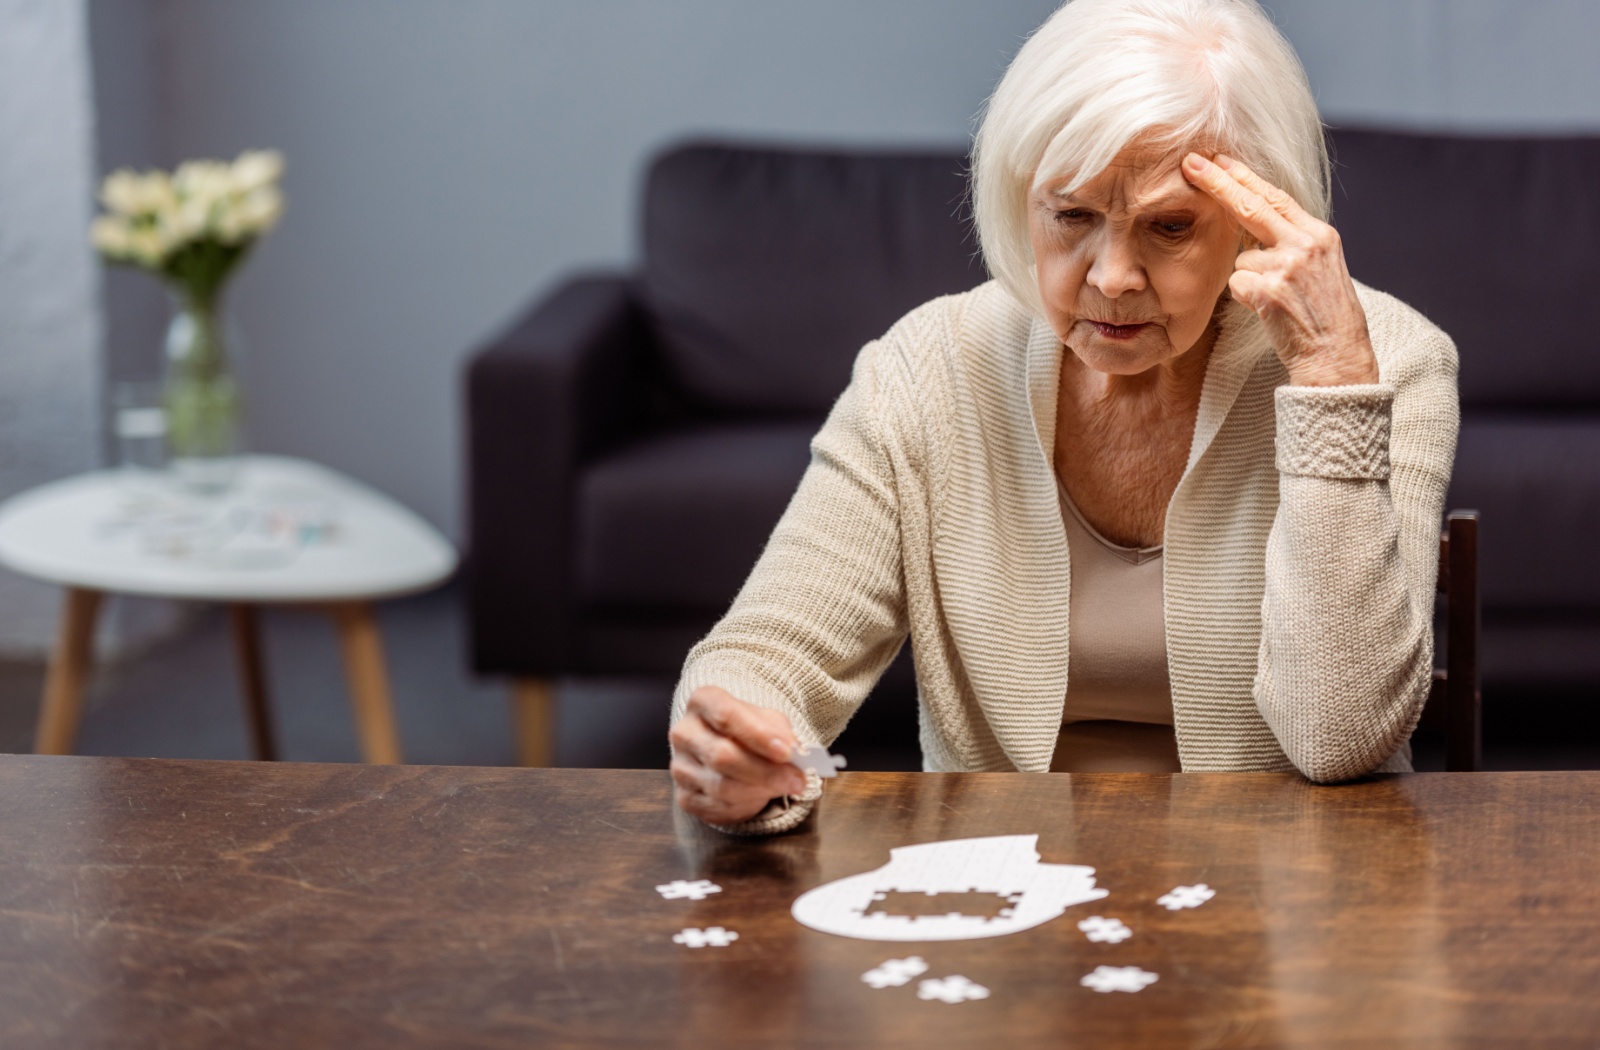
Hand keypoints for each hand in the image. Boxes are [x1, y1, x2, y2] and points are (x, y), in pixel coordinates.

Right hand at [669, 686, 806, 824]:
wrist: (730, 748)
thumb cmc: (750, 730)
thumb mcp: (767, 719)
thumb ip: (779, 732)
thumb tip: (793, 752)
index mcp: (702, 702)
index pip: (726, 716)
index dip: (758, 735)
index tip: (788, 752)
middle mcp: (684, 733)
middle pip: (722, 756)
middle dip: (766, 772)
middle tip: (798, 780)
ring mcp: (680, 767)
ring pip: (722, 787)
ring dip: (760, 790)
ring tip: (784, 787)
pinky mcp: (685, 797)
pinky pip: (719, 808)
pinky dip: (747, 806)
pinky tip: (762, 796)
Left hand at [1182, 152, 1378, 386]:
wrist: (1337, 356)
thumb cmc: (1324, 317)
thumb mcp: (1320, 269)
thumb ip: (1292, 243)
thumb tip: (1253, 226)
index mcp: (1320, 234)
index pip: (1276, 197)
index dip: (1244, 177)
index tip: (1220, 159)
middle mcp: (1306, 243)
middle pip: (1251, 206)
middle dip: (1217, 182)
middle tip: (1190, 162)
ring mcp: (1288, 266)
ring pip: (1241, 259)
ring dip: (1249, 280)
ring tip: (1277, 302)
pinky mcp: (1270, 290)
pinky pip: (1237, 285)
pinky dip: (1245, 299)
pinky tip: (1269, 312)